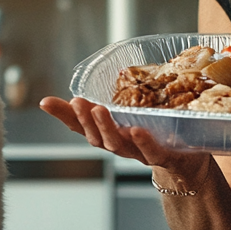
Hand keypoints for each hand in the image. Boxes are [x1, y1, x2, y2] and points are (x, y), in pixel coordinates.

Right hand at [39, 96, 210, 171]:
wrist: (184, 160)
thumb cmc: (153, 132)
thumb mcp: (130, 112)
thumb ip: (115, 94)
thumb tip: (99, 70)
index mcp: (107, 133)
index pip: (79, 124)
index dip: (62, 114)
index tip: (46, 102)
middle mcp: (118, 144)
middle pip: (95, 136)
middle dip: (85, 119)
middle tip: (77, 102)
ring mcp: (138, 152)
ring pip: (117, 144)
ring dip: (106, 128)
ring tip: (99, 110)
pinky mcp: (161, 156)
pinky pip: (150, 151)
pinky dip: (143, 141)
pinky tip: (136, 130)